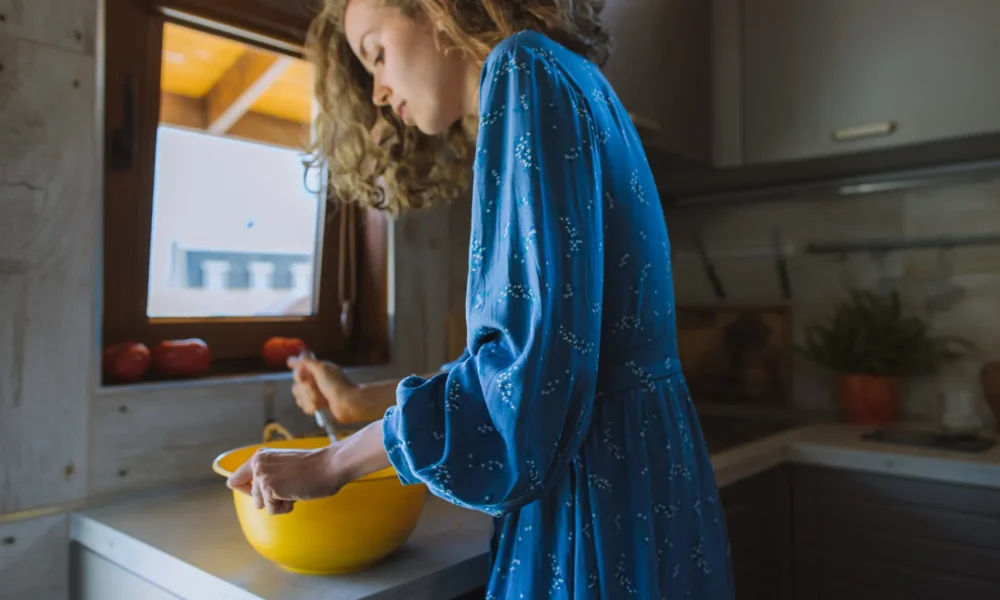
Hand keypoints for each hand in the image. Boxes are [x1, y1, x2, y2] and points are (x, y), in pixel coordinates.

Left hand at [226, 446, 342, 514]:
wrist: (329, 466)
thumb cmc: (313, 467)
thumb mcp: (283, 466)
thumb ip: (268, 474)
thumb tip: (257, 496)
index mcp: (260, 456)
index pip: (235, 480)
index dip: (247, 490)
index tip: (265, 492)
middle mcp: (257, 464)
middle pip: (251, 496)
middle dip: (270, 497)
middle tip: (289, 486)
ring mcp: (262, 475)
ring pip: (261, 504)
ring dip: (278, 503)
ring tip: (294, 489)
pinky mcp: (269, 488)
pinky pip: (272, 510)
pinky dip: (285, 507)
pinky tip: (295, 494)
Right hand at [287, 354, 364, 422]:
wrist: (347, 403)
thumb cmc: (336, 384)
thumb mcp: (322, 369)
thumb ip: (306, 362)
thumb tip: (290, 359)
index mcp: (315, 371)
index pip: (297, 372)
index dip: (299, 375)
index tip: (304, 377)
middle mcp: (313, 382)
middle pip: (296, 386)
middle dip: (307, 389)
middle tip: (318, 389)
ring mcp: (314, 395)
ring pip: (299, 398)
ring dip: (310, 398)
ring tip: (322, 400)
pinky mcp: (315, 407)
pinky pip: (304, 407)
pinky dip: (312, 407)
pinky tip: (320, 407)